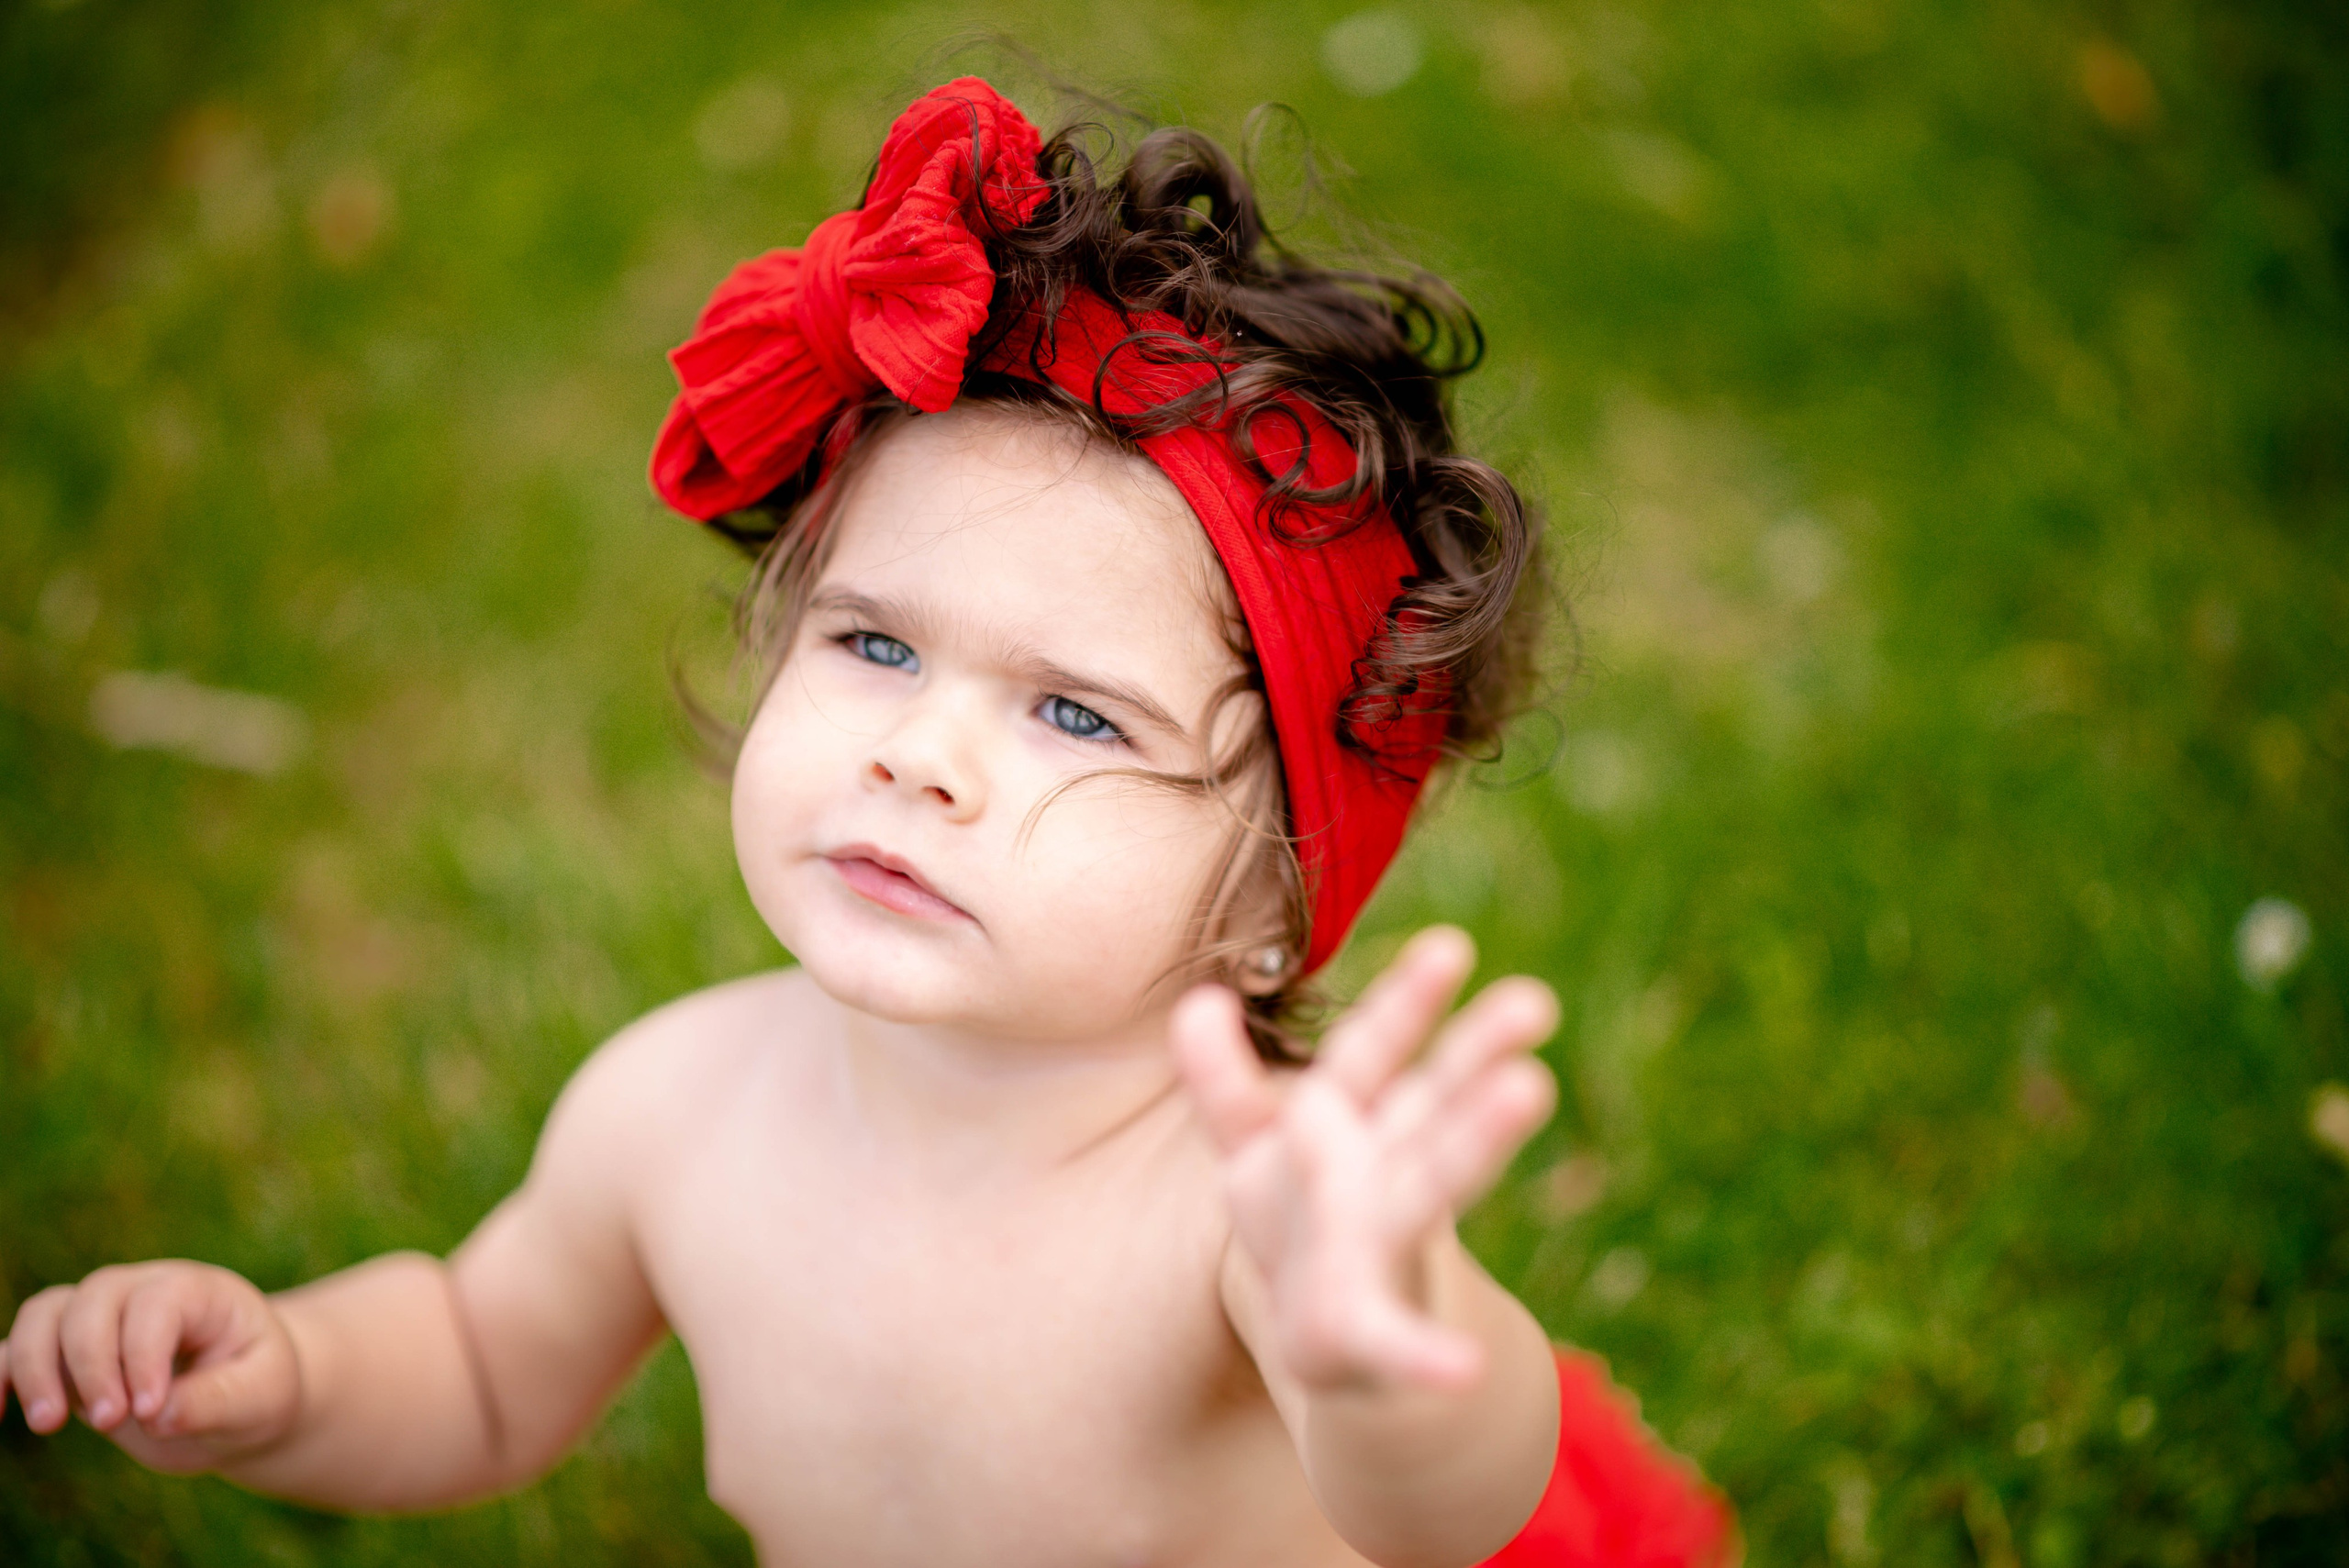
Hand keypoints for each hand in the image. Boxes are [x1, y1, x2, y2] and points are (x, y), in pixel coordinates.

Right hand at [2, 1260, 301, 1471]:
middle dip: (90, 1363)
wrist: (240, 1398)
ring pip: (45, 1314)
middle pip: (92, 1301)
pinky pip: (18, 1346)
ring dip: (35, 1365)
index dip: (143, 1354)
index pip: (155, 1304)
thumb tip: (160, 1416)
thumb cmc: (258, 1389)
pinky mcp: (70, 1354)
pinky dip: (2, 1371)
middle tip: (110, 1422)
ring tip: (47, 1425)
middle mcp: (143, 1291)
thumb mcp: (261, 1397)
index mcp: (199, 1292)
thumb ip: (217, 1402)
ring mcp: (101, 1318)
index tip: (151, 1410)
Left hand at [1173, 926, 1557, 1395]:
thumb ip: (1221, 1083)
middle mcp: (1386, 1172)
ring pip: (1432, 1186)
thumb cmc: (1302, 1222)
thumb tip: (1196, 1002)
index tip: (1452, 947)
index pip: (1375, 1051)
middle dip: (1472, 1055)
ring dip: (1478, 1140)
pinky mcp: (1368, 1331)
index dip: (1406, 1001)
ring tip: (1532, 1087)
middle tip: (1533, 1001)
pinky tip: (1458, 1371)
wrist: (1336, 1340)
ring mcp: (1383, 1248)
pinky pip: (1399, 1343)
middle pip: (1430, 1103)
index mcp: (1352, 1122)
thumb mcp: (1251, 1148)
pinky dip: (1427, 1357)